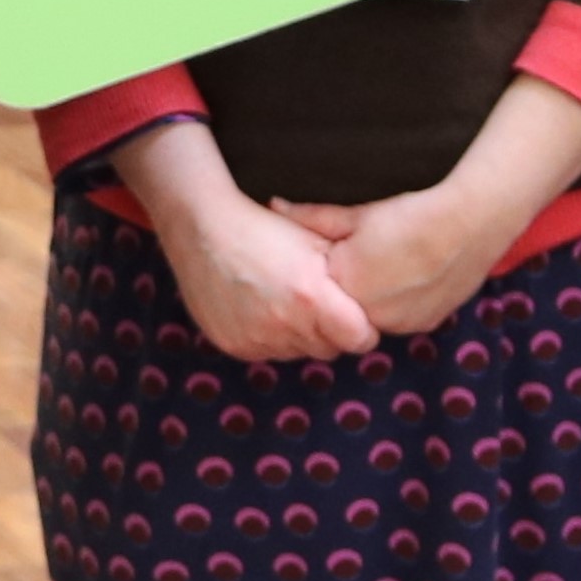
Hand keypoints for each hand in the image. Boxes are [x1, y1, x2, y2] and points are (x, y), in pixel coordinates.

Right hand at [125, 127, 372, 361]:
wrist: (202, 228)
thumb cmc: (265, 227)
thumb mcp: (315, 239)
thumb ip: (349, 273)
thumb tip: (378, 298)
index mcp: (313, 297)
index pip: (361, 339)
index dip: (361, 328)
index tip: (353, 315)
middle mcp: (286, 325)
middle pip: (329, 349)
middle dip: (330, 332)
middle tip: (317, 304)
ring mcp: (257, 339)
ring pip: (297, 353)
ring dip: (298, 335)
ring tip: (284, 301)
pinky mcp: (235, 346)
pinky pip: (266, 351)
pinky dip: (269, 336)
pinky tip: (260, 307)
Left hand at [263, 175, 526, 342]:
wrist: (470, 222)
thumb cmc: (410, 213)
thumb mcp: (358, 213)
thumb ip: (313, 217)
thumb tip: (275, 204)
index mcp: (344, 284)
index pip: (321, 285)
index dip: (330, 264)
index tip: (341, 248)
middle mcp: (368, 314)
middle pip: (346, 304)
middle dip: (349, 286)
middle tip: (371, 256)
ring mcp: (399, 324)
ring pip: (374, 315)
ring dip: (375, 298)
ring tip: (394, 263)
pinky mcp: (424, 325)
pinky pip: (402, 319)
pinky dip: (401, 303)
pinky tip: (413, 275)